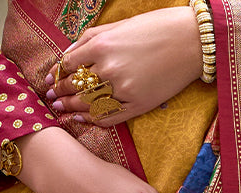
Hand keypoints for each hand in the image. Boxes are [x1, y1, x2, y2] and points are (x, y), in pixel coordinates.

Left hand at [45, 9, 203, 126]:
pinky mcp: (136, 105)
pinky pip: (108, 117)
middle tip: (51, 98)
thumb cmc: (155, 28)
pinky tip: (83, 117)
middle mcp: (109, 69)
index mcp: (102, 45)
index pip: (68, 64)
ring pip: (88, 104)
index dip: (56, 74)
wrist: (190, 42)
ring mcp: (122, 90)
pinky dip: (93, 119)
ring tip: (62, 108)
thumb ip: (90, 39)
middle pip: (74, 87)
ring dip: (72, 107)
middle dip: (59, 92)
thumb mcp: (119, 25)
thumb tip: (67, 56)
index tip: (49, 80)